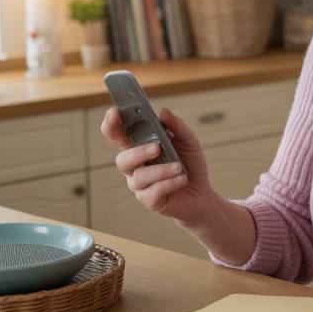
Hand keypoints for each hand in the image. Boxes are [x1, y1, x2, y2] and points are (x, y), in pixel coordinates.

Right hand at [100, 106, 212, 225]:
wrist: (201, 193)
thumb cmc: (190, 164)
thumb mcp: (188, 141)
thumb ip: (177, 126)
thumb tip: (163, 112)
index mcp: (138, 147)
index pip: (117, 135)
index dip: (111, 124)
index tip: (114, 111)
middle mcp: (135, 166)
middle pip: (122, 159)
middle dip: (138, 152)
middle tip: (157, 148)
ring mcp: (140, 185)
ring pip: (139, 177)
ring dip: (161, 170)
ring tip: (179, 167)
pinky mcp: (149, 200)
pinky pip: (152, 192)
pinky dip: (169, 183)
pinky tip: (182, 179)